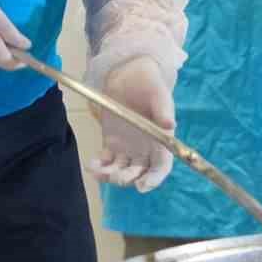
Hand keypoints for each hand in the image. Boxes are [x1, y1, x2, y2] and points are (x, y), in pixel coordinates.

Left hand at [88, 56, 174, 192]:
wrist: (130, 75)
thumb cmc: (149, 84)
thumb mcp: (159, 94)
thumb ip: (164, 109)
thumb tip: (170, 125)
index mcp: (161, 141)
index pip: (162, 166)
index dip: (154, 179)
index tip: (143, 185)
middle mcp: (146, 149)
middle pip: (140, 174)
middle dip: (128, 180)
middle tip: (116, 176)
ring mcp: (128, 148)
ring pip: (122, 172)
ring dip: (110, 177)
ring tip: (97, 170)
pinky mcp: (111, 144)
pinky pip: (106, 162)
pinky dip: (98, 167)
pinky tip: (91, 164)